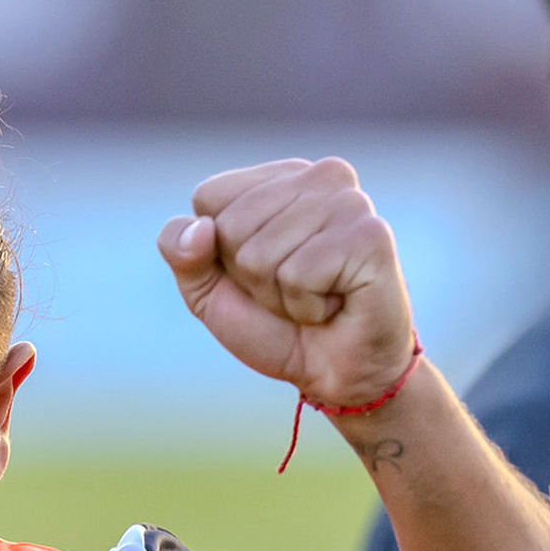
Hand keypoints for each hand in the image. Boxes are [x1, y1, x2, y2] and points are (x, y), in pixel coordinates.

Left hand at [157, 157, 414, 408]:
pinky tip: (334, 305)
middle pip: (231, 227)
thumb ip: (179, 249)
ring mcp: (350, 202)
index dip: (219, 250)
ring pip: (260, 255)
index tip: (258, 270)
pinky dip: (305, 307)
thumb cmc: (273, 324)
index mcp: (280, 177)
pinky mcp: (370, 236)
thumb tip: (199, 228)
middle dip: (250, 276)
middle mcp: (321, 176)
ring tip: (315, 297)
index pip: (208, 197)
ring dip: (278, 295)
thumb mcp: (205, 288)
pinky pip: (298, 275)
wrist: (335, 374)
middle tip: (292, 290)